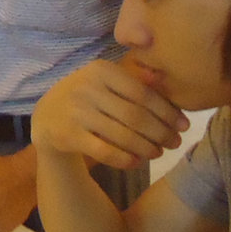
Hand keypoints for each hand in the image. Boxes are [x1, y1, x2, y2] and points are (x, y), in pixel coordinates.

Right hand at [31, 59, 188, 169]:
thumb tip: (171, 87)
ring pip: (123, 135)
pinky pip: (105, 151)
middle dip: (161, 132)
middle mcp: (87, 87)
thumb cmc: (87, 98)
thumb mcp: (106, 82)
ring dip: (146, 148)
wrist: (46, 117)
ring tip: (158, 153)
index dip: (167, 112)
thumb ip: (135, 82)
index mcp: (101, 70)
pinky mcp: (68, 135)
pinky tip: (136, 162)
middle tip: (175, 143)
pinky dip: (125, 159)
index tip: (184, 125)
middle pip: (135, 116)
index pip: (143, 93)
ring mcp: (76, 112)